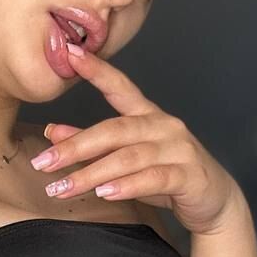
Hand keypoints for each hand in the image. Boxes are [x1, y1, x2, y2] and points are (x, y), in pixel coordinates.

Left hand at [33, 40, 241, 234]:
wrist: (214, 201)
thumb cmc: (166, 176)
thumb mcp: (126, 159)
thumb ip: (90, 145)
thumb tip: (51, 131)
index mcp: (147, 116)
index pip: (120, 87)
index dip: (96, 70)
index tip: (70, 55)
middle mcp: (163, 126)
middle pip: (114, 130)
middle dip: (75, 147)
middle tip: (43, 163)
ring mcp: (178, 149)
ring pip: (129, 157)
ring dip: (92, 174)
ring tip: (63, 188)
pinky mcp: (188, 175)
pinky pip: (154, 178)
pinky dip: (127, 186)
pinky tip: (105, 194)